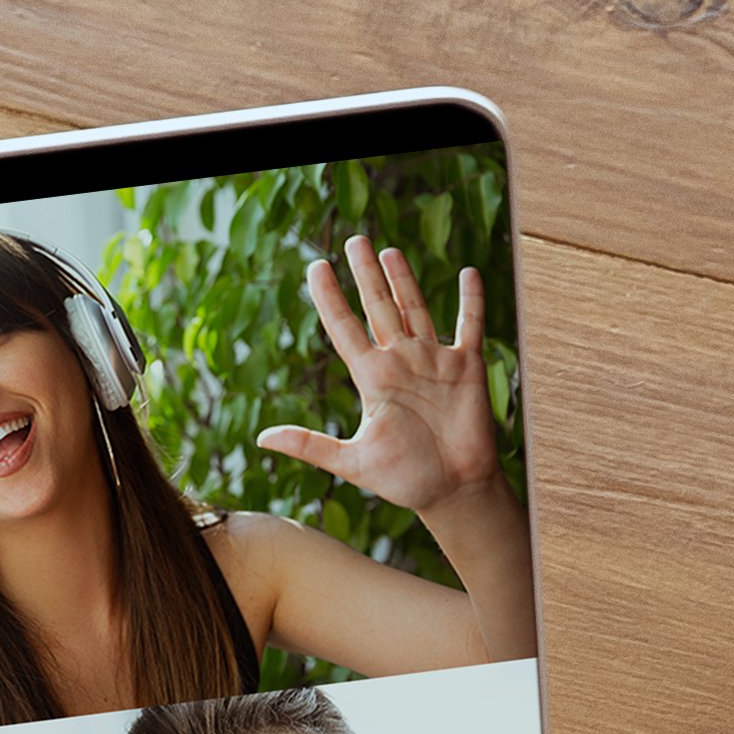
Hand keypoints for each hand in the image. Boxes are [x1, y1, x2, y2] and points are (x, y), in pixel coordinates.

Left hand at [253, 232, 502, 515]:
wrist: (453, 492)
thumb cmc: (404, 480)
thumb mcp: (352, 462)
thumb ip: (309, 445)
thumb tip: (262, 438)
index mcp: (372, 378)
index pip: (344, 327)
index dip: (329, 298)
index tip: (316, 267)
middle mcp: (400, 362)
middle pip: (378, 307)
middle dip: (366, 275)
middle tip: (354, 241)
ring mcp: (433, 361)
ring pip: (416, 309)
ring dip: (404, 280)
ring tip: (389, 251)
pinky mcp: (466, 367)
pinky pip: (470, 326)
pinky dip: (471, 301)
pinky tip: (468, 273)